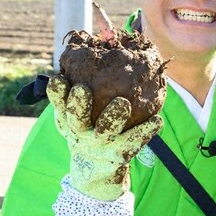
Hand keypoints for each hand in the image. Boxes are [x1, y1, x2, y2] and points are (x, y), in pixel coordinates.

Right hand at [47, 74, 160, 201]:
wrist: (96, 166)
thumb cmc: (87, 127)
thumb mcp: (75, 113)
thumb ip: (77, 87)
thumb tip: (92, 49)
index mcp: (67, 118)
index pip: (58, 103)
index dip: (57, 92)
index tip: (61, 78)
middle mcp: (80, 132)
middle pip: (76, 118)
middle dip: (78, 104)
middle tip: (82, 89)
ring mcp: (100, 144)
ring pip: (105, 130)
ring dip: (113, 116)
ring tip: (123, 102)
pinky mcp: (119, 153)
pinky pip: (134, 141)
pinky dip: (146, 131)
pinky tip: (157, 120)